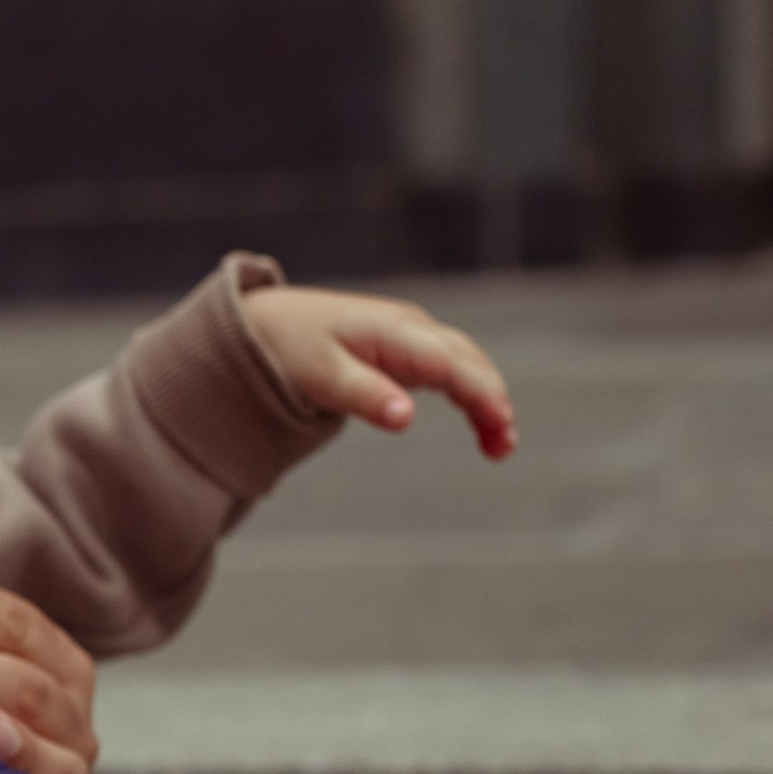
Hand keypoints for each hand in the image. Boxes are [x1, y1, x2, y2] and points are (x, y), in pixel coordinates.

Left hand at [241, 284, 517, 458]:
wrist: (268, 325)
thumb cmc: (292, 350)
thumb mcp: (321, 377)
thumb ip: (364, 396)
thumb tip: (405, 419)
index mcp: (393, 332)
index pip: (452, 363)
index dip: (481, 394)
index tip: (500, 427)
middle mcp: (410, 327)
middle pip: (468, 361)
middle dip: (493, 400)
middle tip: (504, 448)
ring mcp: (411, 336)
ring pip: (465, 364)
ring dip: (487, 400)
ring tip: (498, 446)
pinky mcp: (406, 349)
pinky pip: (450, 369)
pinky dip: (470, 394)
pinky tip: (480, 424)